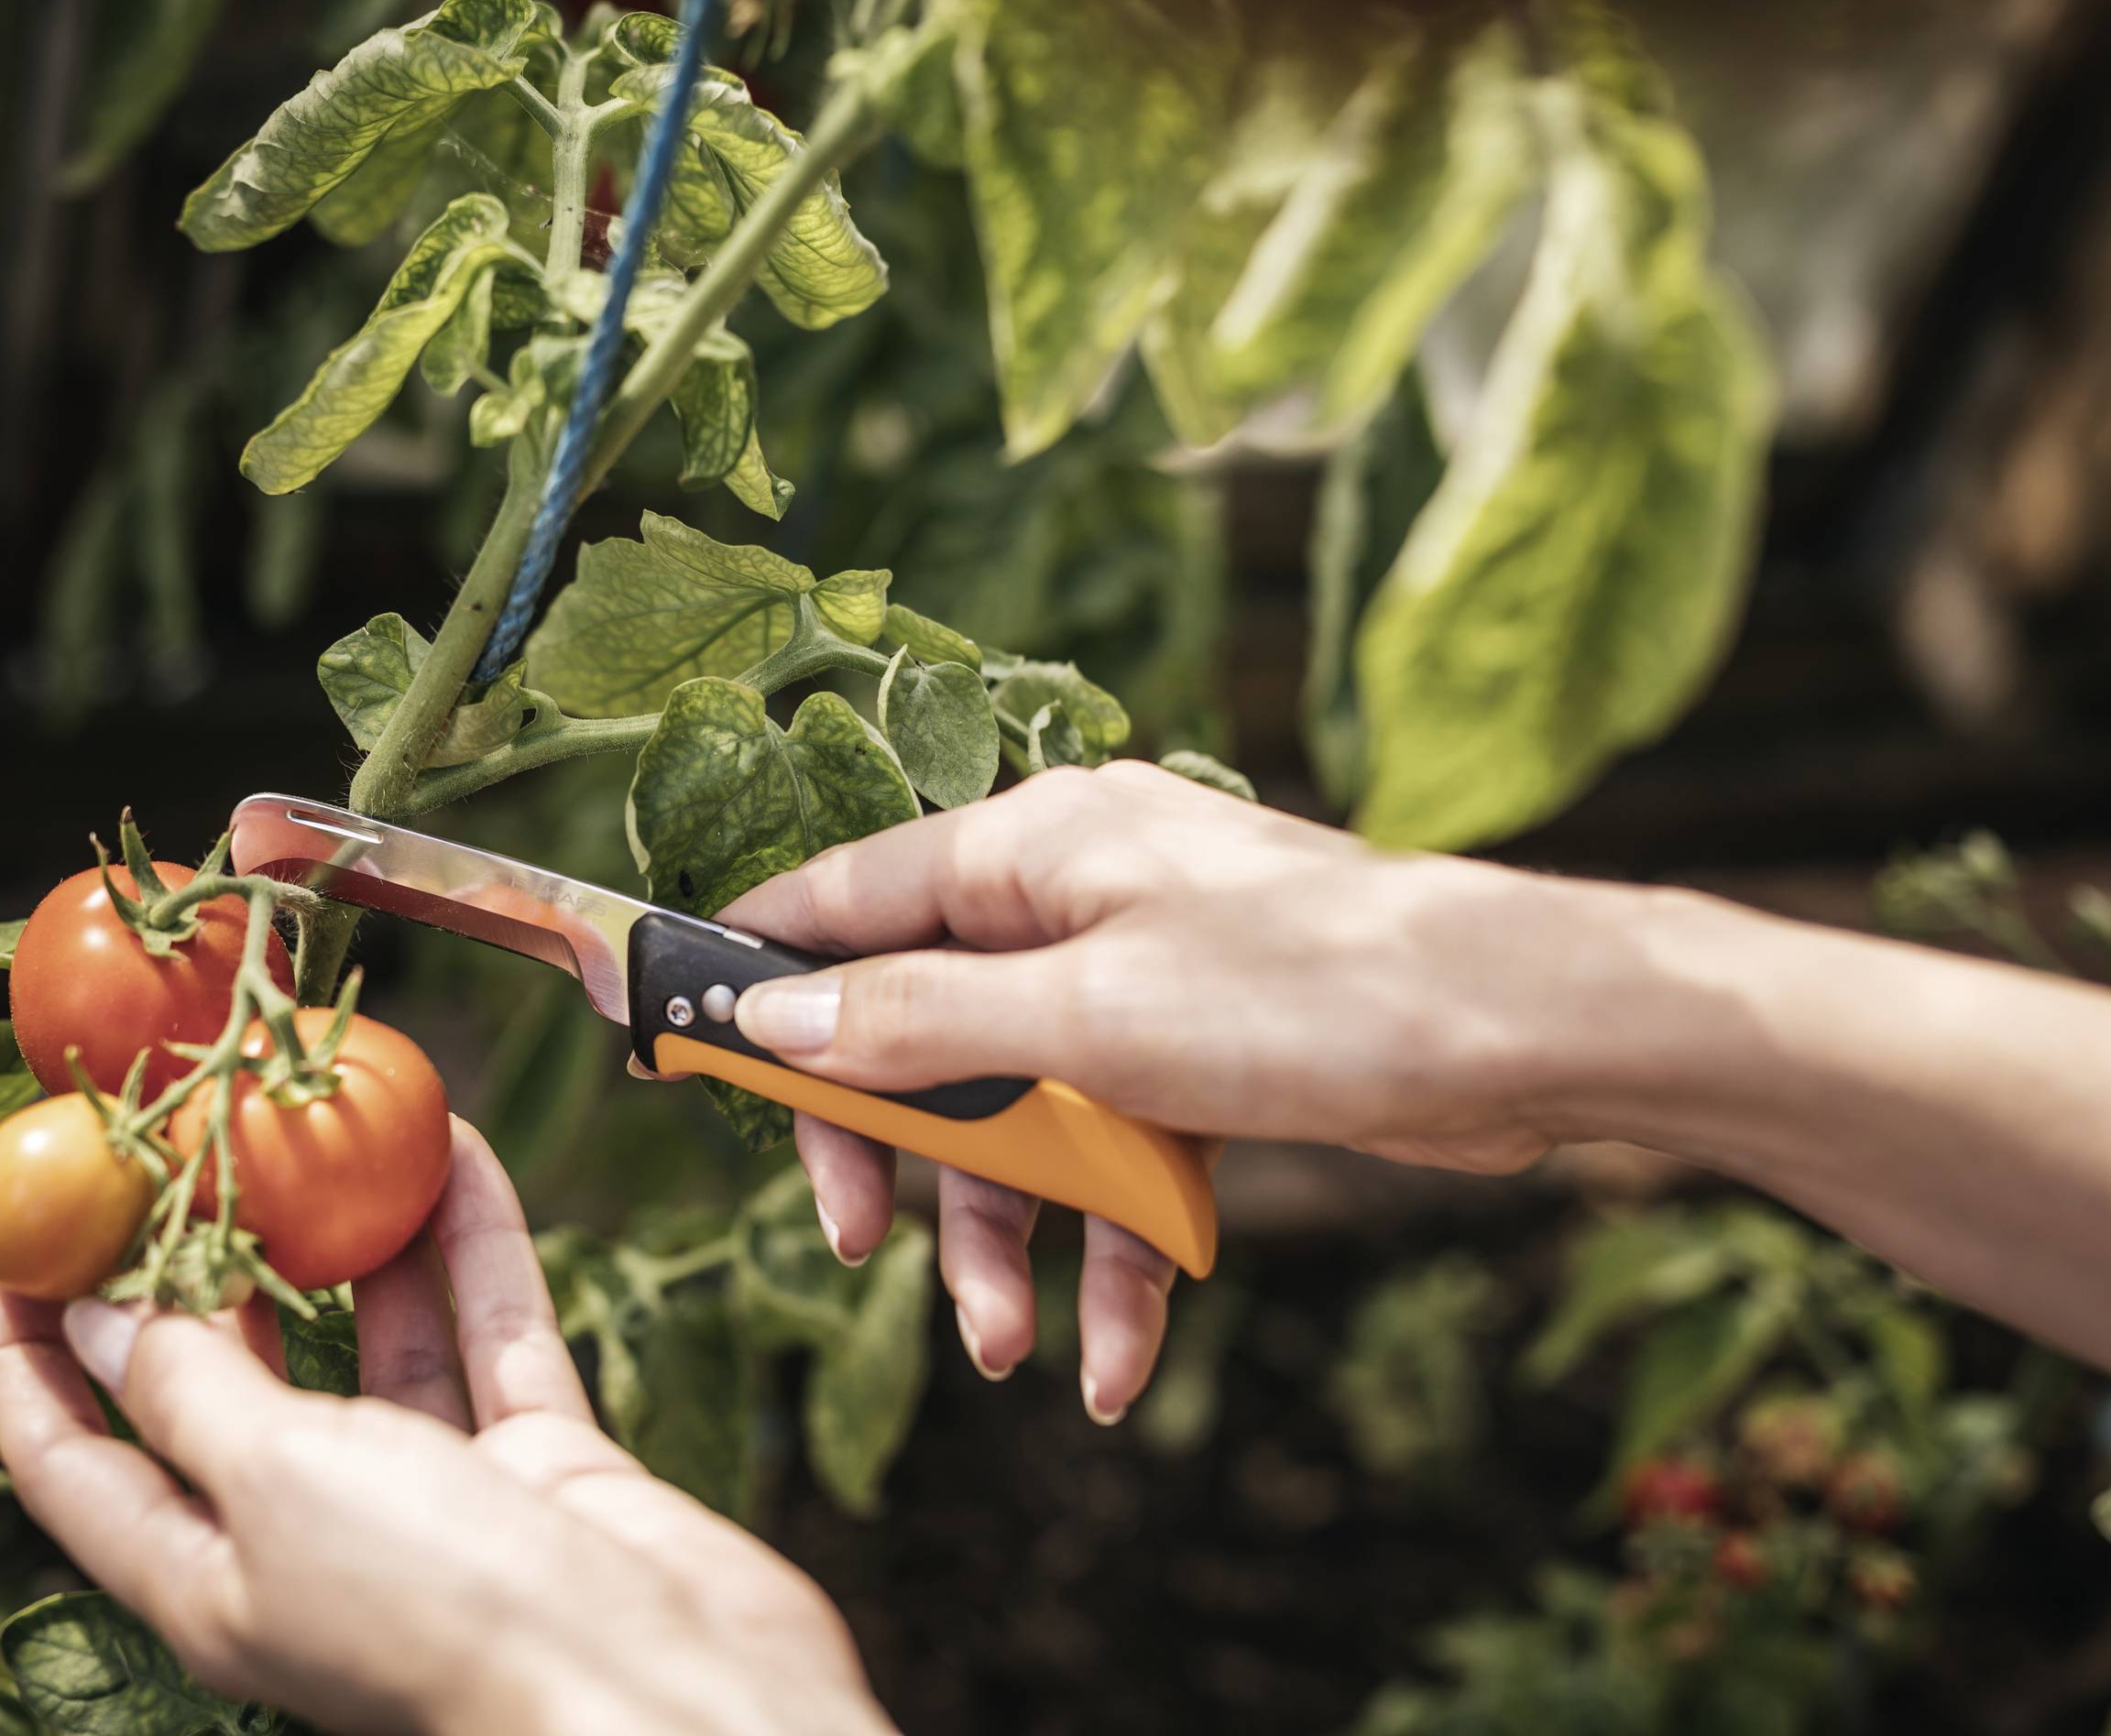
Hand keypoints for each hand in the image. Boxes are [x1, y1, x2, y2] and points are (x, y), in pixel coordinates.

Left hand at [0, 1119, 894, 1735]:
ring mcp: (432, 1506)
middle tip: (171, 1141)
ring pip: (368, 1346)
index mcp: (210, 1581)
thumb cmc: (446, 1619)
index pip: (73, 1459)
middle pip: (224, 1384)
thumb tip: (97, 1313)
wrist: (666, 1697)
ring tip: (319, 1120)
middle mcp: (309, 1543)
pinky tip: (456, 1153)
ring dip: (348, 1236)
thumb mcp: (277, 1483)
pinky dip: (473, 1248)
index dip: (22, 1354)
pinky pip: (492, 1338)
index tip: (0, 1238)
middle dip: (193, 1264)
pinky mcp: (537, 1474)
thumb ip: (192, 1389)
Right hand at [715, 760, 1584, 1423]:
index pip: (838, 900)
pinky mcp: (1195, 1056)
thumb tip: (772, 1017)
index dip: (751, 975)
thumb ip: (916, 1020)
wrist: (1523, 1036)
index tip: (679, 1050)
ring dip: (1005, 1233)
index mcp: (1027, 848)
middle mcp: (1069, 901)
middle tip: (856, 1243)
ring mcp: (1135, 982)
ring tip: (1011, 1343)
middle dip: (901, 1155)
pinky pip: (1109, 1153)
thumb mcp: (1084, 1017)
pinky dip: (1107, 1247)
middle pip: (915, 1029)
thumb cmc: (1314, 990)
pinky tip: (1118, 1354)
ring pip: (1014, 1113)